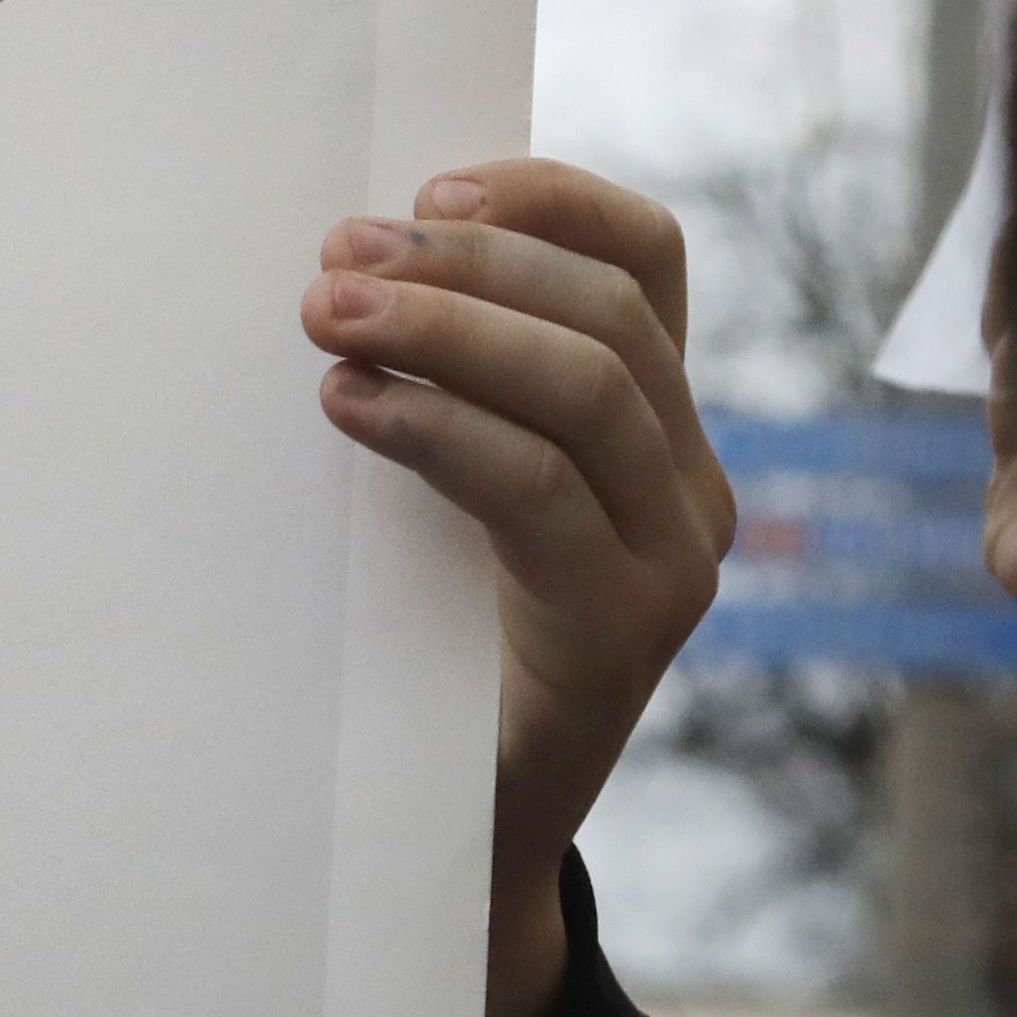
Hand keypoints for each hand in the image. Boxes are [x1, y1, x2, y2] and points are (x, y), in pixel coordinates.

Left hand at [304, 161, 732, 1016]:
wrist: (446, 834)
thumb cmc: (420, 641)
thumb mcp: (440, 489)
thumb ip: (439, 386)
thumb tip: (345, 257)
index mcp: (657, 425)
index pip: (649, 260)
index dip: (547, 199)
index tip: (427, 183)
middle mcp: (692, 482)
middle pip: (609, 312)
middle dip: (464, 266)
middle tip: (332, 260)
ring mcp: (675, 559)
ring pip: (588, 387)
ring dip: (446, 330)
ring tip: (324, 317)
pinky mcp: (626, 632)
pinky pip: (541, 492)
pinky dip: (440, 428)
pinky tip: (353, 406)